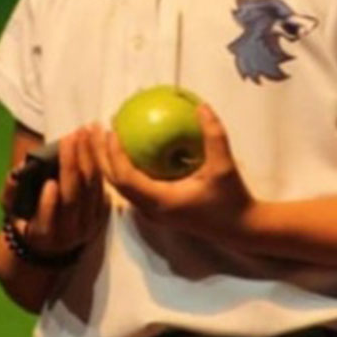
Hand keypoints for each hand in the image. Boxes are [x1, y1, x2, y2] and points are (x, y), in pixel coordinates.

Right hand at [0, 125, 110, 258]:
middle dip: (71, 167)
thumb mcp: (12, 209)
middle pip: (73, 199)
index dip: (49, 204)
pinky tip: (95, 144)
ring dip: (88, 158)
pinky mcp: (101, 215)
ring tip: (83, 134)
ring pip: (91, 190)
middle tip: (69, 138)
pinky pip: (103, 187)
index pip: (47, 221)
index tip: (49, 184)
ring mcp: (88, 226)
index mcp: (43, 235)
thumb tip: (15, 174)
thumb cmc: (26, 218)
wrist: (52, 241)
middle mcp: (69, 234)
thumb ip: (11, 192)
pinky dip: (100, 164)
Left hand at [90, 103, 255, 237]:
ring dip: (108, 162)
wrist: (240, 229)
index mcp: (161, 201)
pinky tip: (125, 149)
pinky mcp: (157, 209)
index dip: (114, 154)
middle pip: (115, 182)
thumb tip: (202, 107)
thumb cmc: (231, 199)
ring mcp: (152, 212)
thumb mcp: (224, 166)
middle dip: (101, 156)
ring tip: (103, 137)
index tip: (111, 130)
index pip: (126, 178)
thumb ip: (214, 136)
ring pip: (121, 187)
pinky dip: (122, 168)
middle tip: (95, 129)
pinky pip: (132, 187)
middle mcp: (151, 209)